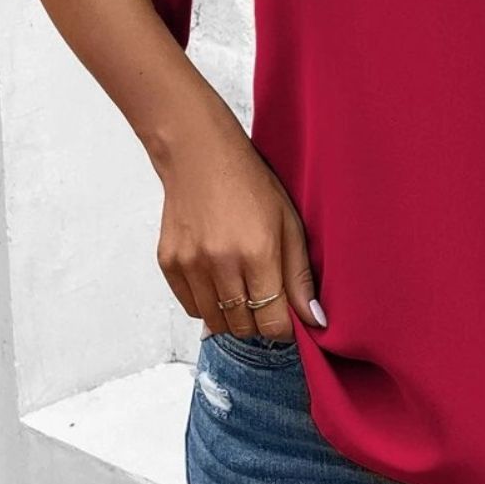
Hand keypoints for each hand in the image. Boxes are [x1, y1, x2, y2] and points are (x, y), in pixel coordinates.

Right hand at [154, 114, 324, 341]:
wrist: (199, 156)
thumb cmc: (250, 185)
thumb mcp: (289, 224)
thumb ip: (300, 277)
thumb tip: (315, 320)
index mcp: (257, 253)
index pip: (272, 322)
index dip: (284, 327)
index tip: (288, 318)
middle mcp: (220, 263)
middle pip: (243, 327)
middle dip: (259, 321)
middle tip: (266, 298)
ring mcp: (190, 265)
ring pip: (215, 322)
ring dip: (233, 315)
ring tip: (242, 286)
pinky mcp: (169, 263)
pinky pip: (191, 307)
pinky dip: (207, 304)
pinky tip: (218, 278)